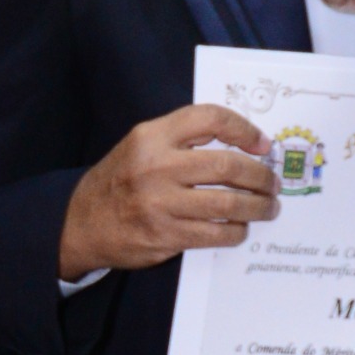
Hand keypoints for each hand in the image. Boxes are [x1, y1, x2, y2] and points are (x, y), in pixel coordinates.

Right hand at [58, 106, 276, 275]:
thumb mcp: (142, 145)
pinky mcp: (165, 235)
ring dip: (257, 207)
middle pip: (227, 165)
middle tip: (272, 183)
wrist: (82, 223)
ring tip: (267, 207)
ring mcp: (160, 203)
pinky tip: (240, 228)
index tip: (262, 144)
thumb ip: (183, 139)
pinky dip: (235, 231)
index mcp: (153, 136)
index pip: (210, 119)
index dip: (244, 129)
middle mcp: (157, 166)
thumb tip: (241, 144)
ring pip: (227, 203)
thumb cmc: (121, 181)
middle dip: (260, 176)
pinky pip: (214, 233)